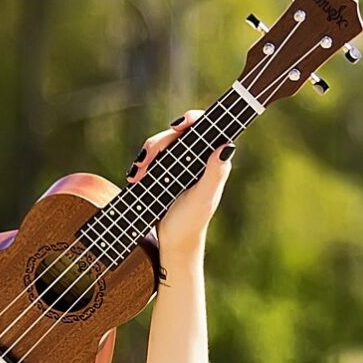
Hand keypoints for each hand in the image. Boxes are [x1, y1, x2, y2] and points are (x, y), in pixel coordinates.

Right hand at [126, 110, 235, 258]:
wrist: (174, 243)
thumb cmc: (192, 222)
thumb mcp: (204, 198)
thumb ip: (215, 172)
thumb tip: (227, 144)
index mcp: (211, 160)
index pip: (206, 128)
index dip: (191, 118)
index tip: (176, 125)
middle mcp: (197, 157)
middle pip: (176, 133)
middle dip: (158, 144)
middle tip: (144, 163)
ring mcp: (180, 163)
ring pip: (161, 144)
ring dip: (146, 157)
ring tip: (137, 178)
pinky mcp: (165, 171)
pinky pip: (152, 158)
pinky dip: (141, 165)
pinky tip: (134, 177)